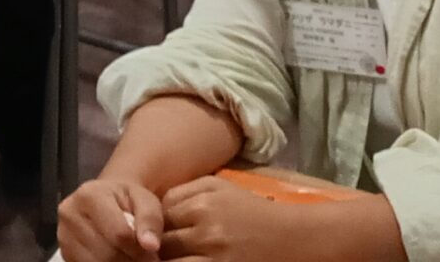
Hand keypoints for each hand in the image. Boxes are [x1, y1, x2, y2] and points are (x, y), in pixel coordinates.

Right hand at [58, 176, 165, 260]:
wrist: (107, 200)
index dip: (140, 250)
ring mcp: (63, 234)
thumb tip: (150, 245)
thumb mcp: (144, 200)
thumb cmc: (127, 200)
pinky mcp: (64, 252)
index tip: (153, 255)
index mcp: (89, 195)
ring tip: (131, 258)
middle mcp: (70, 213)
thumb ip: (150, 219)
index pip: (119, 234)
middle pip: (107, 253)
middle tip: (145, 260)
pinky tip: (117, 260)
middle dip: (131, 261)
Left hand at [158, 175, 291, 257]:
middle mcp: (206, 231)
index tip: (148, 229)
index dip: (151, 224)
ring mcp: (216, 257)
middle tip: (152, 246)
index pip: (159, 216)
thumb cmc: (250, 209)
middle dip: (154, 245)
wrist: (291, 236)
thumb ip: (183, 191)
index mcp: (201, 204)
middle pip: (162, 242)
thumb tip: (154, 207)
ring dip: (165, 260)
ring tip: (161, 257)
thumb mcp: (217, 187)